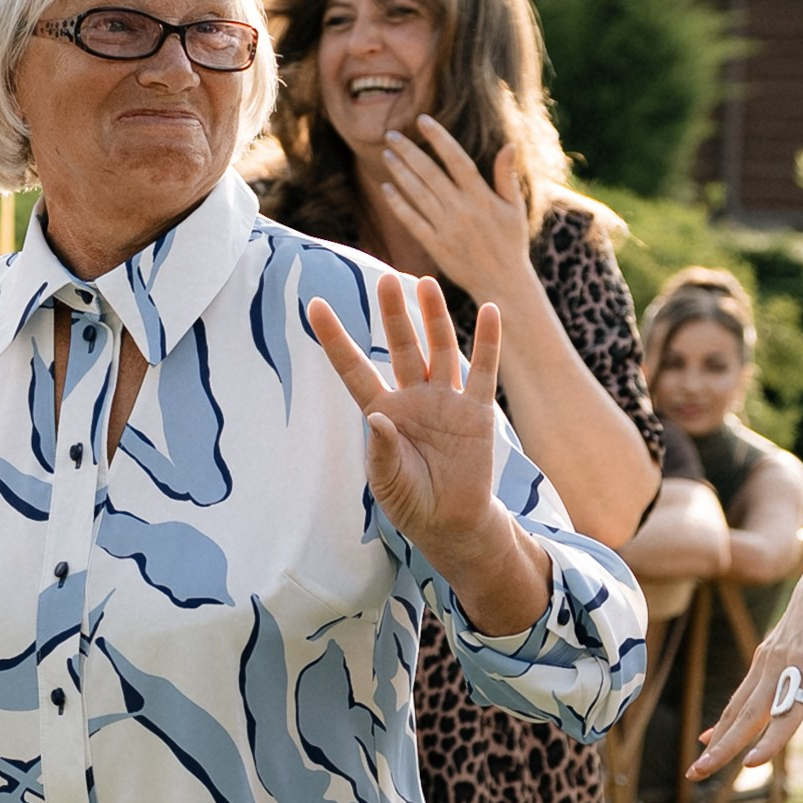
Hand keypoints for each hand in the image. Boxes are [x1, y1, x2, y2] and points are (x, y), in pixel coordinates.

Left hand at [308, 273, 549, 631]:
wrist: (452, 523)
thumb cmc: (411, 502)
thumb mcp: (388, 483)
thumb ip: (382, 451)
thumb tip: (377, 417)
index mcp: (381, 412)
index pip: (353, 368)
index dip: (334, 338)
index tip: (313, 304)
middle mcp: (412, 398)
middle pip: (400, 347)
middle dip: (393, 314)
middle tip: (386, 279)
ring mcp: (446, 401)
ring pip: (439, 349)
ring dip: (433, 317)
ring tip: (425, 283)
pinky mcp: (477, 412)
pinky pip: (484, 371)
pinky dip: (488, 342)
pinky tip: (489, 311)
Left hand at [377, 126, 534, 309]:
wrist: (502, 282)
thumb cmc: (511, 242)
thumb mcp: (515, 208)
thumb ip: (507, 176)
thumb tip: (509, 144)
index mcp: (482, 197)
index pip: (457, 160)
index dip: (439, 138)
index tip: (422, 120)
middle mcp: (462, 210)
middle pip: (430, 173)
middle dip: (409, 151)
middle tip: (391, 134)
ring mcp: (446, 228)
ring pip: (418, 194)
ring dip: (400, 172)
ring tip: (387, 154)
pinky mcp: (435, 245)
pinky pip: (412, 221)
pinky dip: (398, 204)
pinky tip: (386, 188)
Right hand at [689, 534, 802, 778]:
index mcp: (801, 660)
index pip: (785, 710)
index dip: (770, 738)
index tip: (751, 764)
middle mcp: (777, 663)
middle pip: (748, 715)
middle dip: (723, 748)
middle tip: (697, 775)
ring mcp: (767, 661)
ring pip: (738, 707)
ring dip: (718, 738)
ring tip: (698, 769)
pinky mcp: (767, 660)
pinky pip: (742, 696)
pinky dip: (726, 719)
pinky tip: (710, 737)